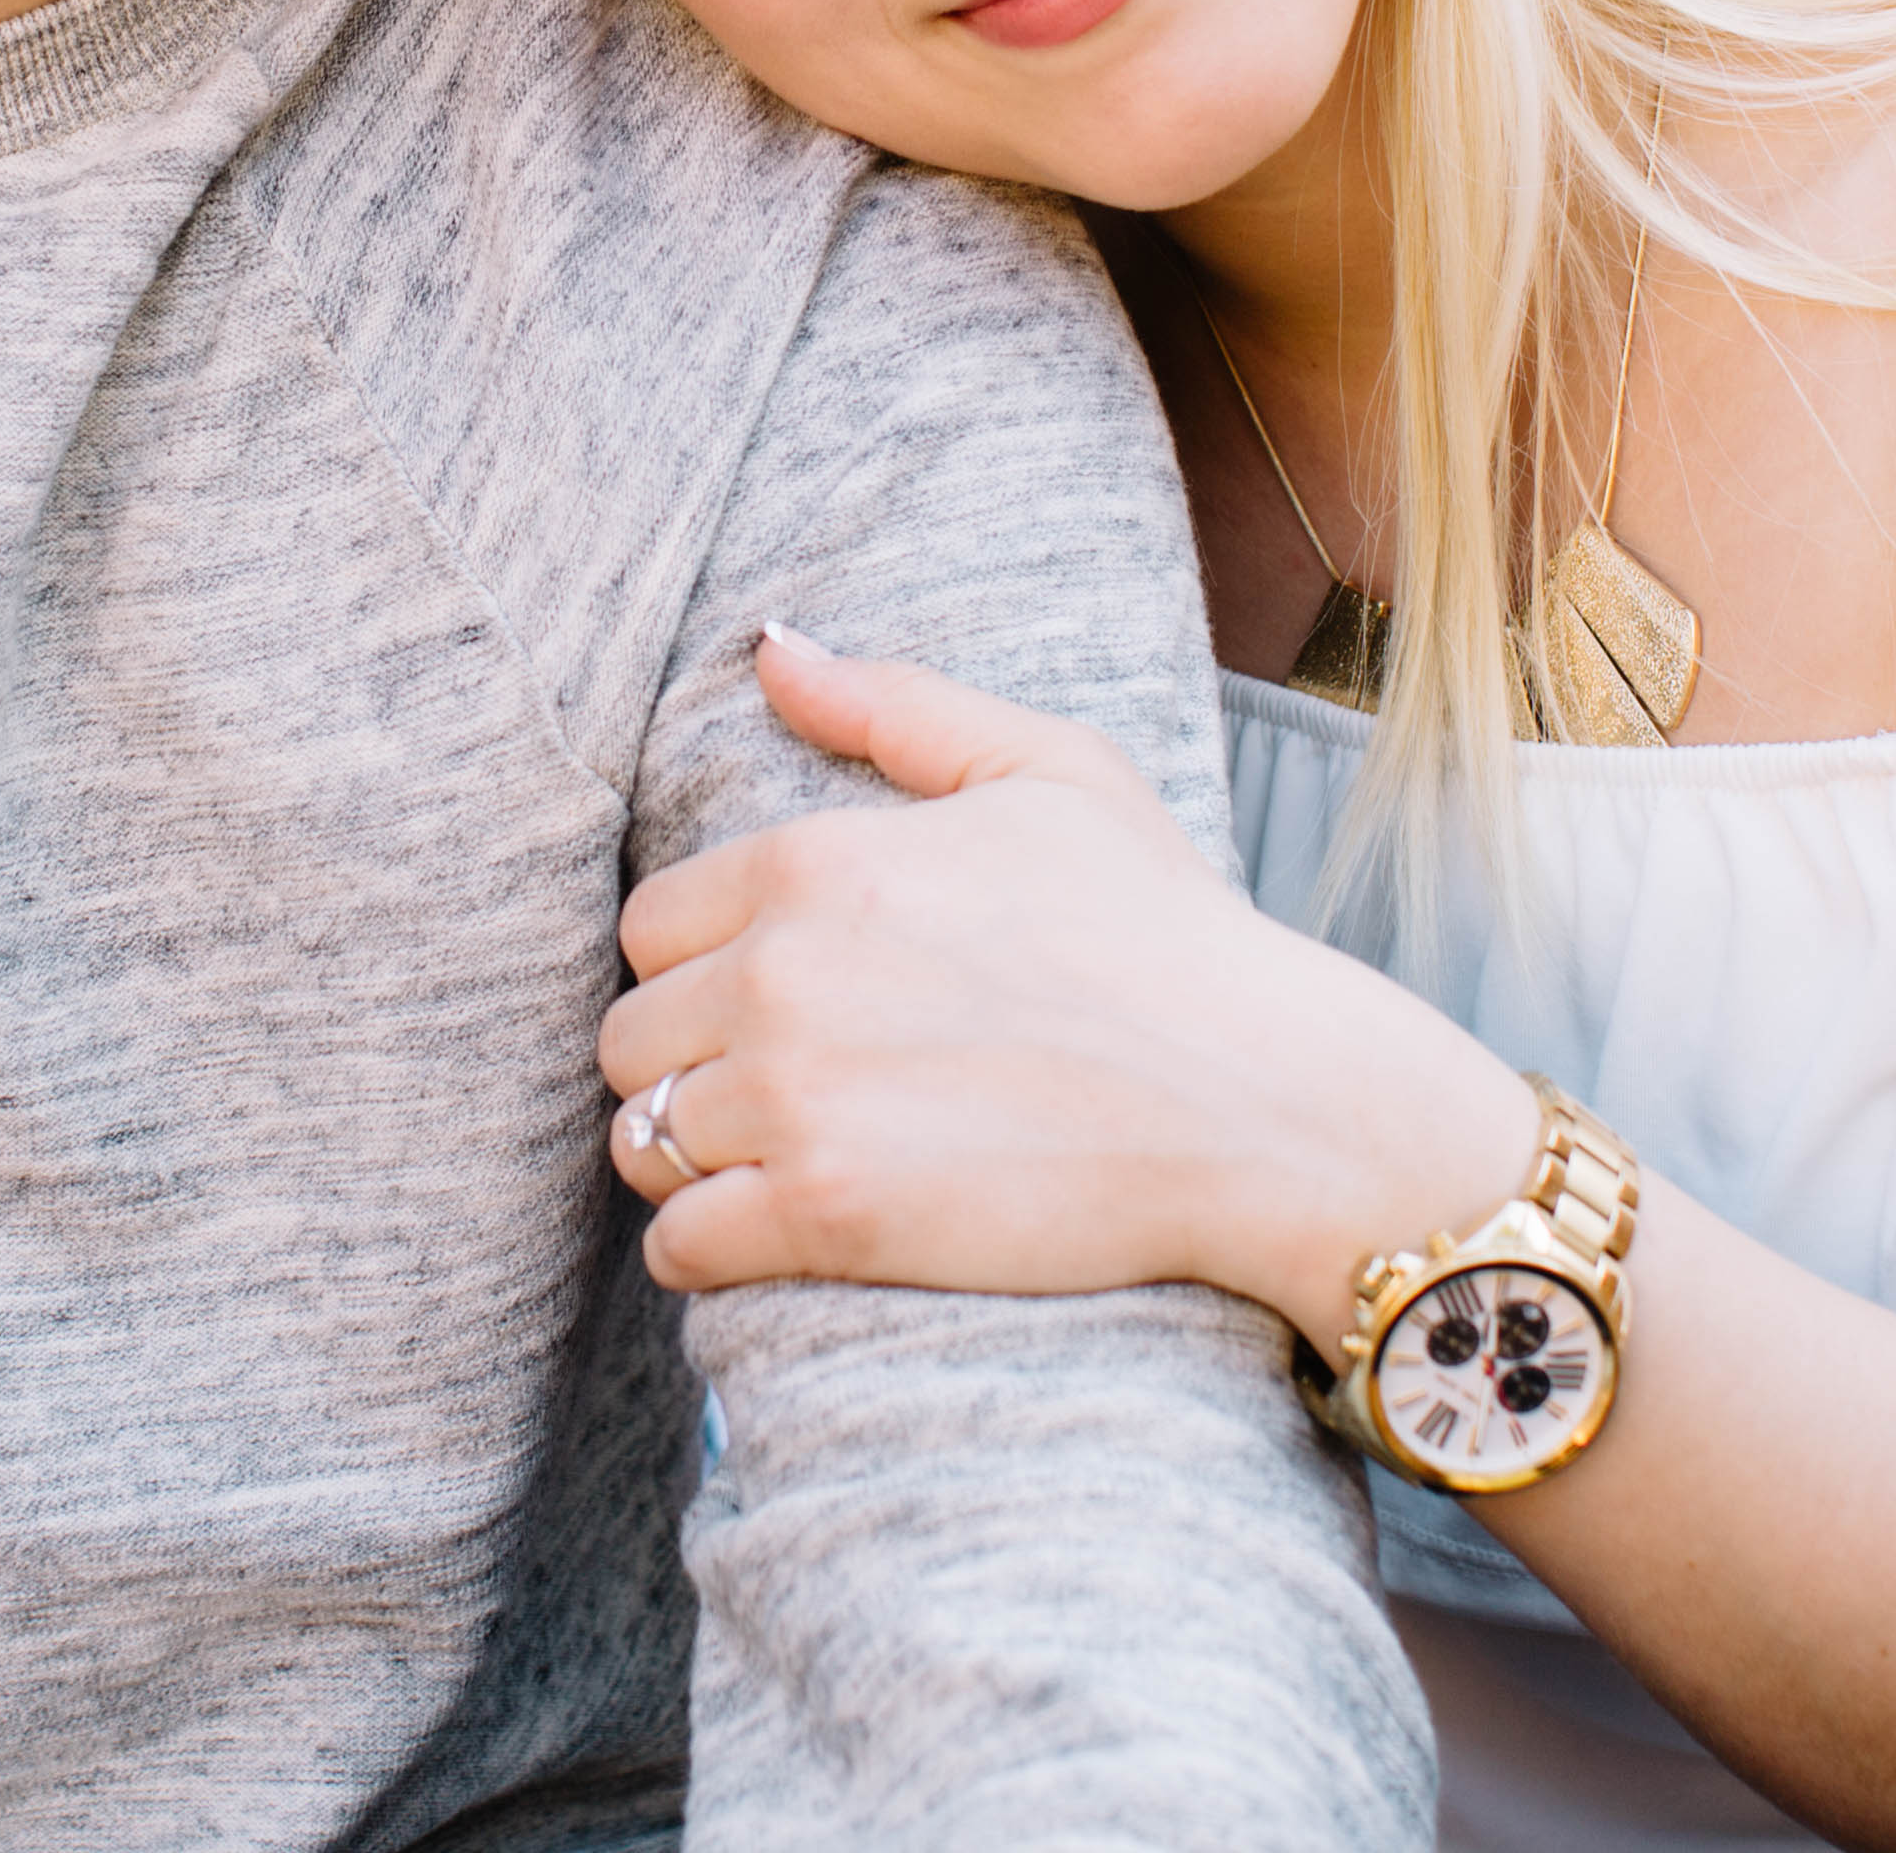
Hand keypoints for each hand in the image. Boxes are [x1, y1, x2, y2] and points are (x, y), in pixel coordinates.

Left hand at [594, 625, 1538, 1338]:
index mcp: (811, 862)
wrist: (1264, 1103)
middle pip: (631, 1036)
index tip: (782, 1004)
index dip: (705, 969)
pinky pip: (682, 1244)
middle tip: (788, 1093)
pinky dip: (712, 1247)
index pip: (651, 926)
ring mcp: (795, 1099)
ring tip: (786, 1162)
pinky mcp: (826, 1217)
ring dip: (695, 1160)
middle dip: (691, 1066)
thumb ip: (892, 706)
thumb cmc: (1168, 935)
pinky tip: (784, 1235)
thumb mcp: (1049, 771)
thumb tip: (772, 648)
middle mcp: (778, 974)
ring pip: (642, 1140)